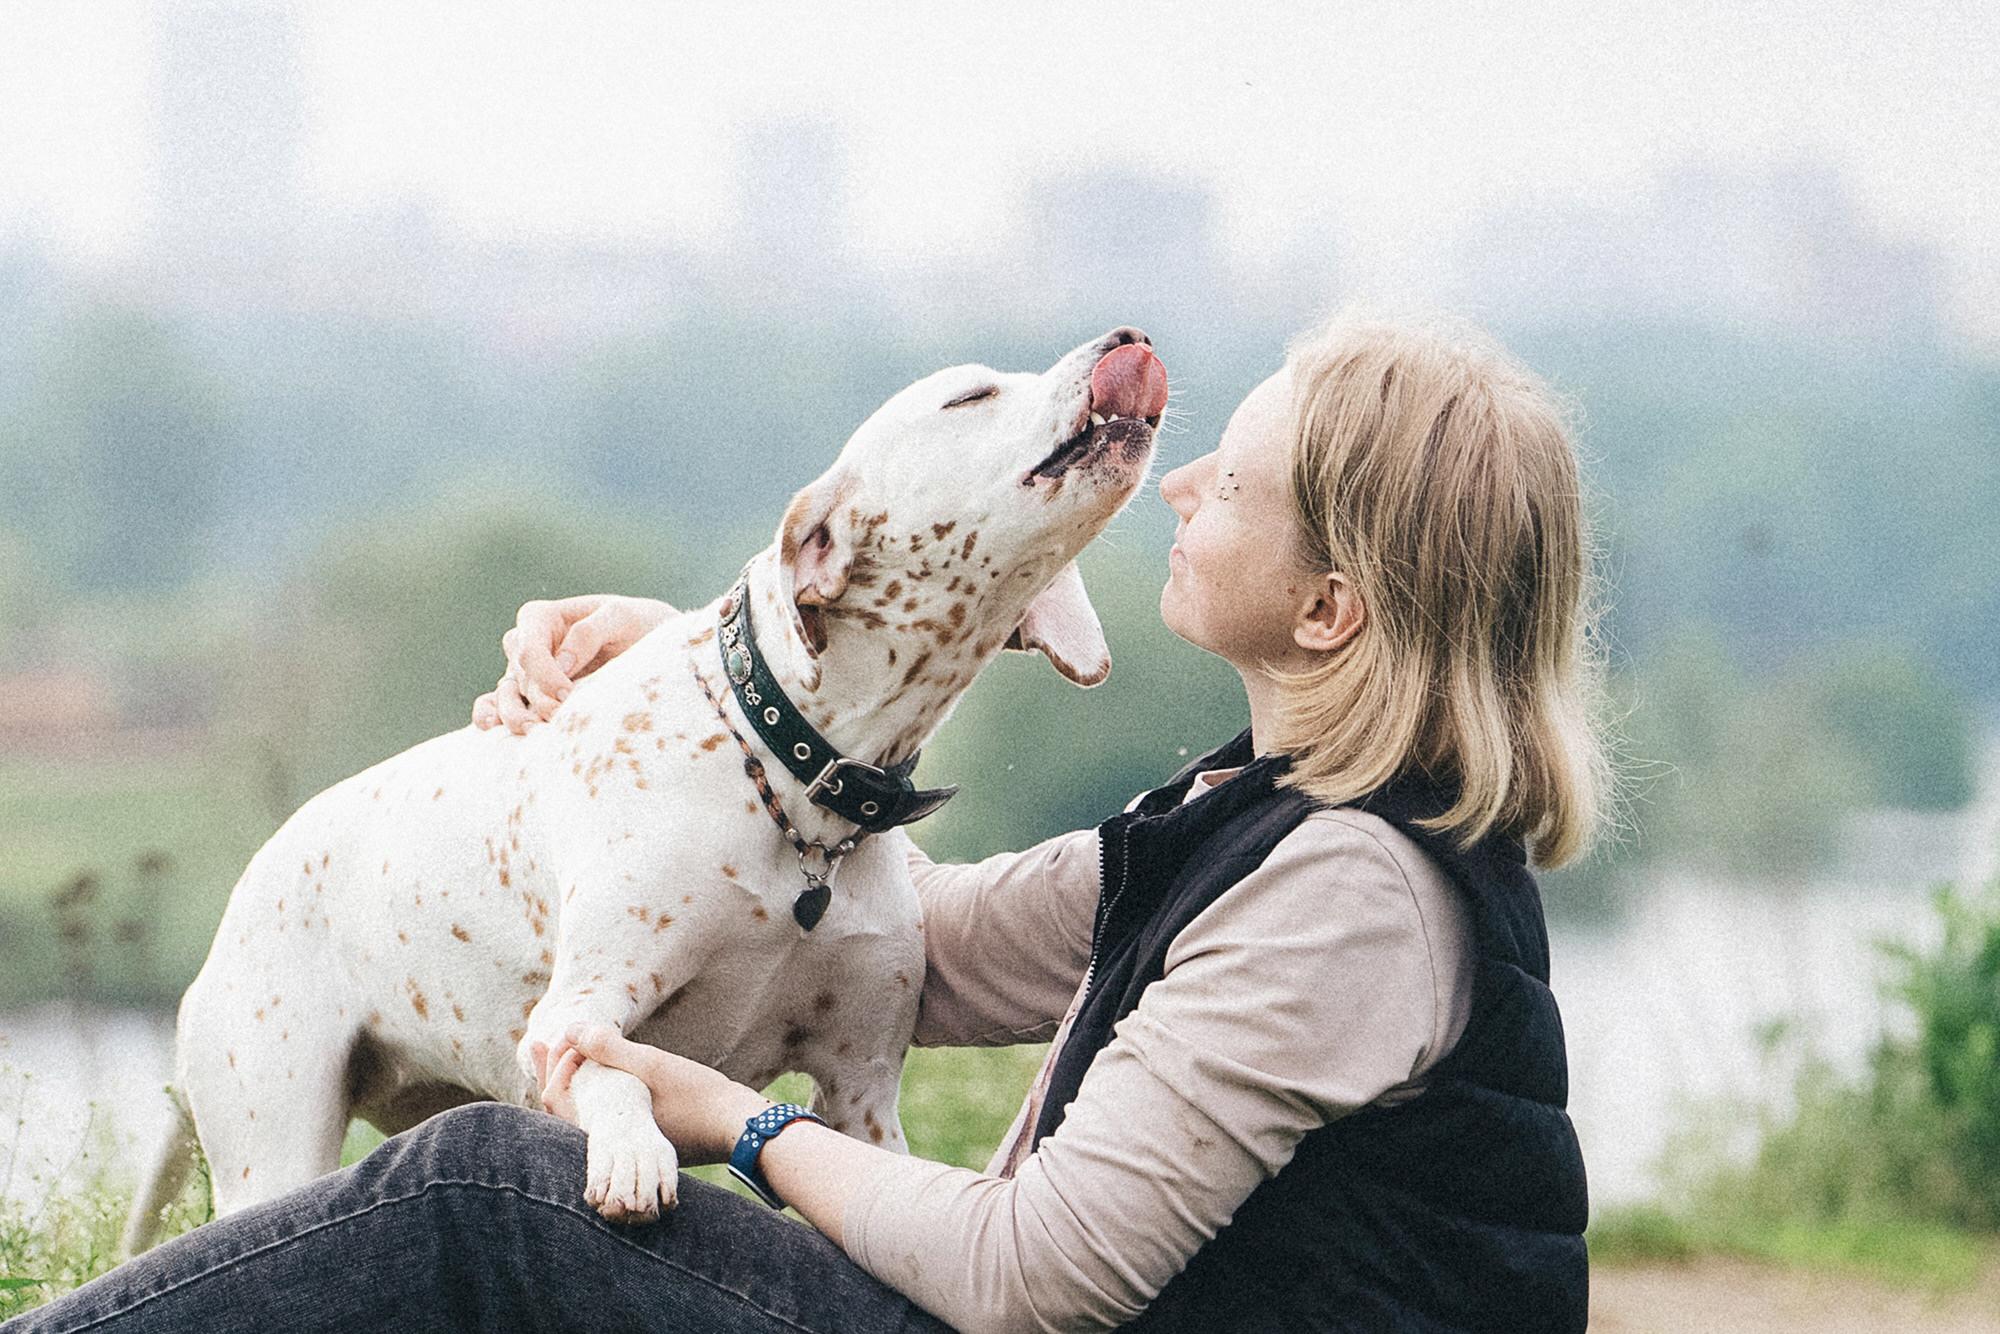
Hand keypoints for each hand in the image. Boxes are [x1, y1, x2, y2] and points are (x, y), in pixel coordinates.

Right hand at [472, 595, 674, 732]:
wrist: (650, 643)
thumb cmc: (635, 624)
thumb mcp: (622, 617)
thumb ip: (590, 632)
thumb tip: (562, 663)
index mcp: (541, 618)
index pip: (529, 649)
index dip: (544, 675)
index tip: (568, 695)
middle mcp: (526, 643)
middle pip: (520, 676)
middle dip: (540, 700)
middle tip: (563, 717)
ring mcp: (525, 672)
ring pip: (505, 695)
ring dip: (514, 716)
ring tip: (533, 733)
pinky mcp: (529, 695)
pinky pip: (497, 705)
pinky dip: (491, 716)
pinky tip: (493, 728)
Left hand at [533, 1024, 767, 1164]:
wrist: (737, 1127)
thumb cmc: (695, 1095)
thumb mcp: (652, 1065)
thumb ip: (611, 1049)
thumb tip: (570, 1030)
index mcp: (608, 1126)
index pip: (558, 1103)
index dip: (548, 1069)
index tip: (545, 1040)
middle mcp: (613, 1143)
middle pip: (567, 1109)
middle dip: (554, 1075)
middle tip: (539, 1045)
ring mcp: (630, 1145)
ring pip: (587, 1115)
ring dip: (574, 1085)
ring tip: (563, 1059)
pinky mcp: (647, 1142)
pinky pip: (608, 1119)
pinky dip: (595, 1095)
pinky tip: (599, 1078)